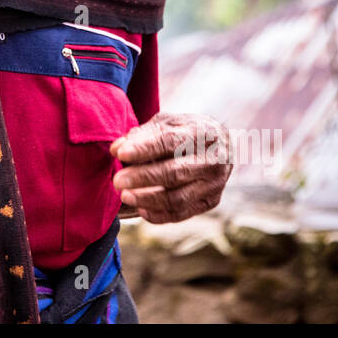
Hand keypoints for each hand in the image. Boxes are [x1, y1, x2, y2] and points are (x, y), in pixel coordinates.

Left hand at [109, 113, 232, 223]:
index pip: (170, 142)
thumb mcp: (167, 123)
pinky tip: (140, 209)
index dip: (144, 148)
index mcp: (202, 132)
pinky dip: (159, 214)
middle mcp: (212, 160)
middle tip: (117, 181)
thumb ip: (142, 135)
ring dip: (148, 200)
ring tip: (125, 196)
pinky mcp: (211, 201)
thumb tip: (116, 149)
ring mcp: (214, 183)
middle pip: (175, 172)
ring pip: (178, 198)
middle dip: (142, 177)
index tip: (120, 153)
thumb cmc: (185, 131)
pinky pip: (182, 213)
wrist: (221, 145)